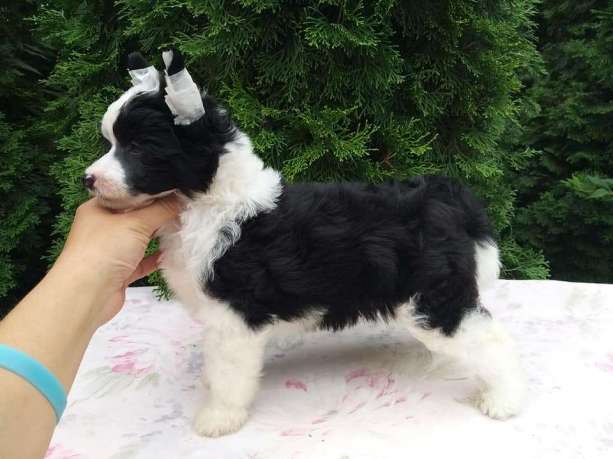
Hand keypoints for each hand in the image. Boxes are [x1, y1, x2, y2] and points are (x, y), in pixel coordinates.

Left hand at [54, 196, 181, 326]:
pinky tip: (175, 251)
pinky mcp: (120, 272)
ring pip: (140, 239)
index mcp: (99, 208)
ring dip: (160, 235)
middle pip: (136, 216)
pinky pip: (143, 261)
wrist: (86, 294)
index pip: (128, 193)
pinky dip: (157, 257)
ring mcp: (111, 250)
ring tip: (185, 226)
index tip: (176, 187)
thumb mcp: (136, 222)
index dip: (151, 189)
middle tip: (186, 206)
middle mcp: (103, 227)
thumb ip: (162, 209)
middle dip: (159, 213)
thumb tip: (183, 197)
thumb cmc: (105, 249)